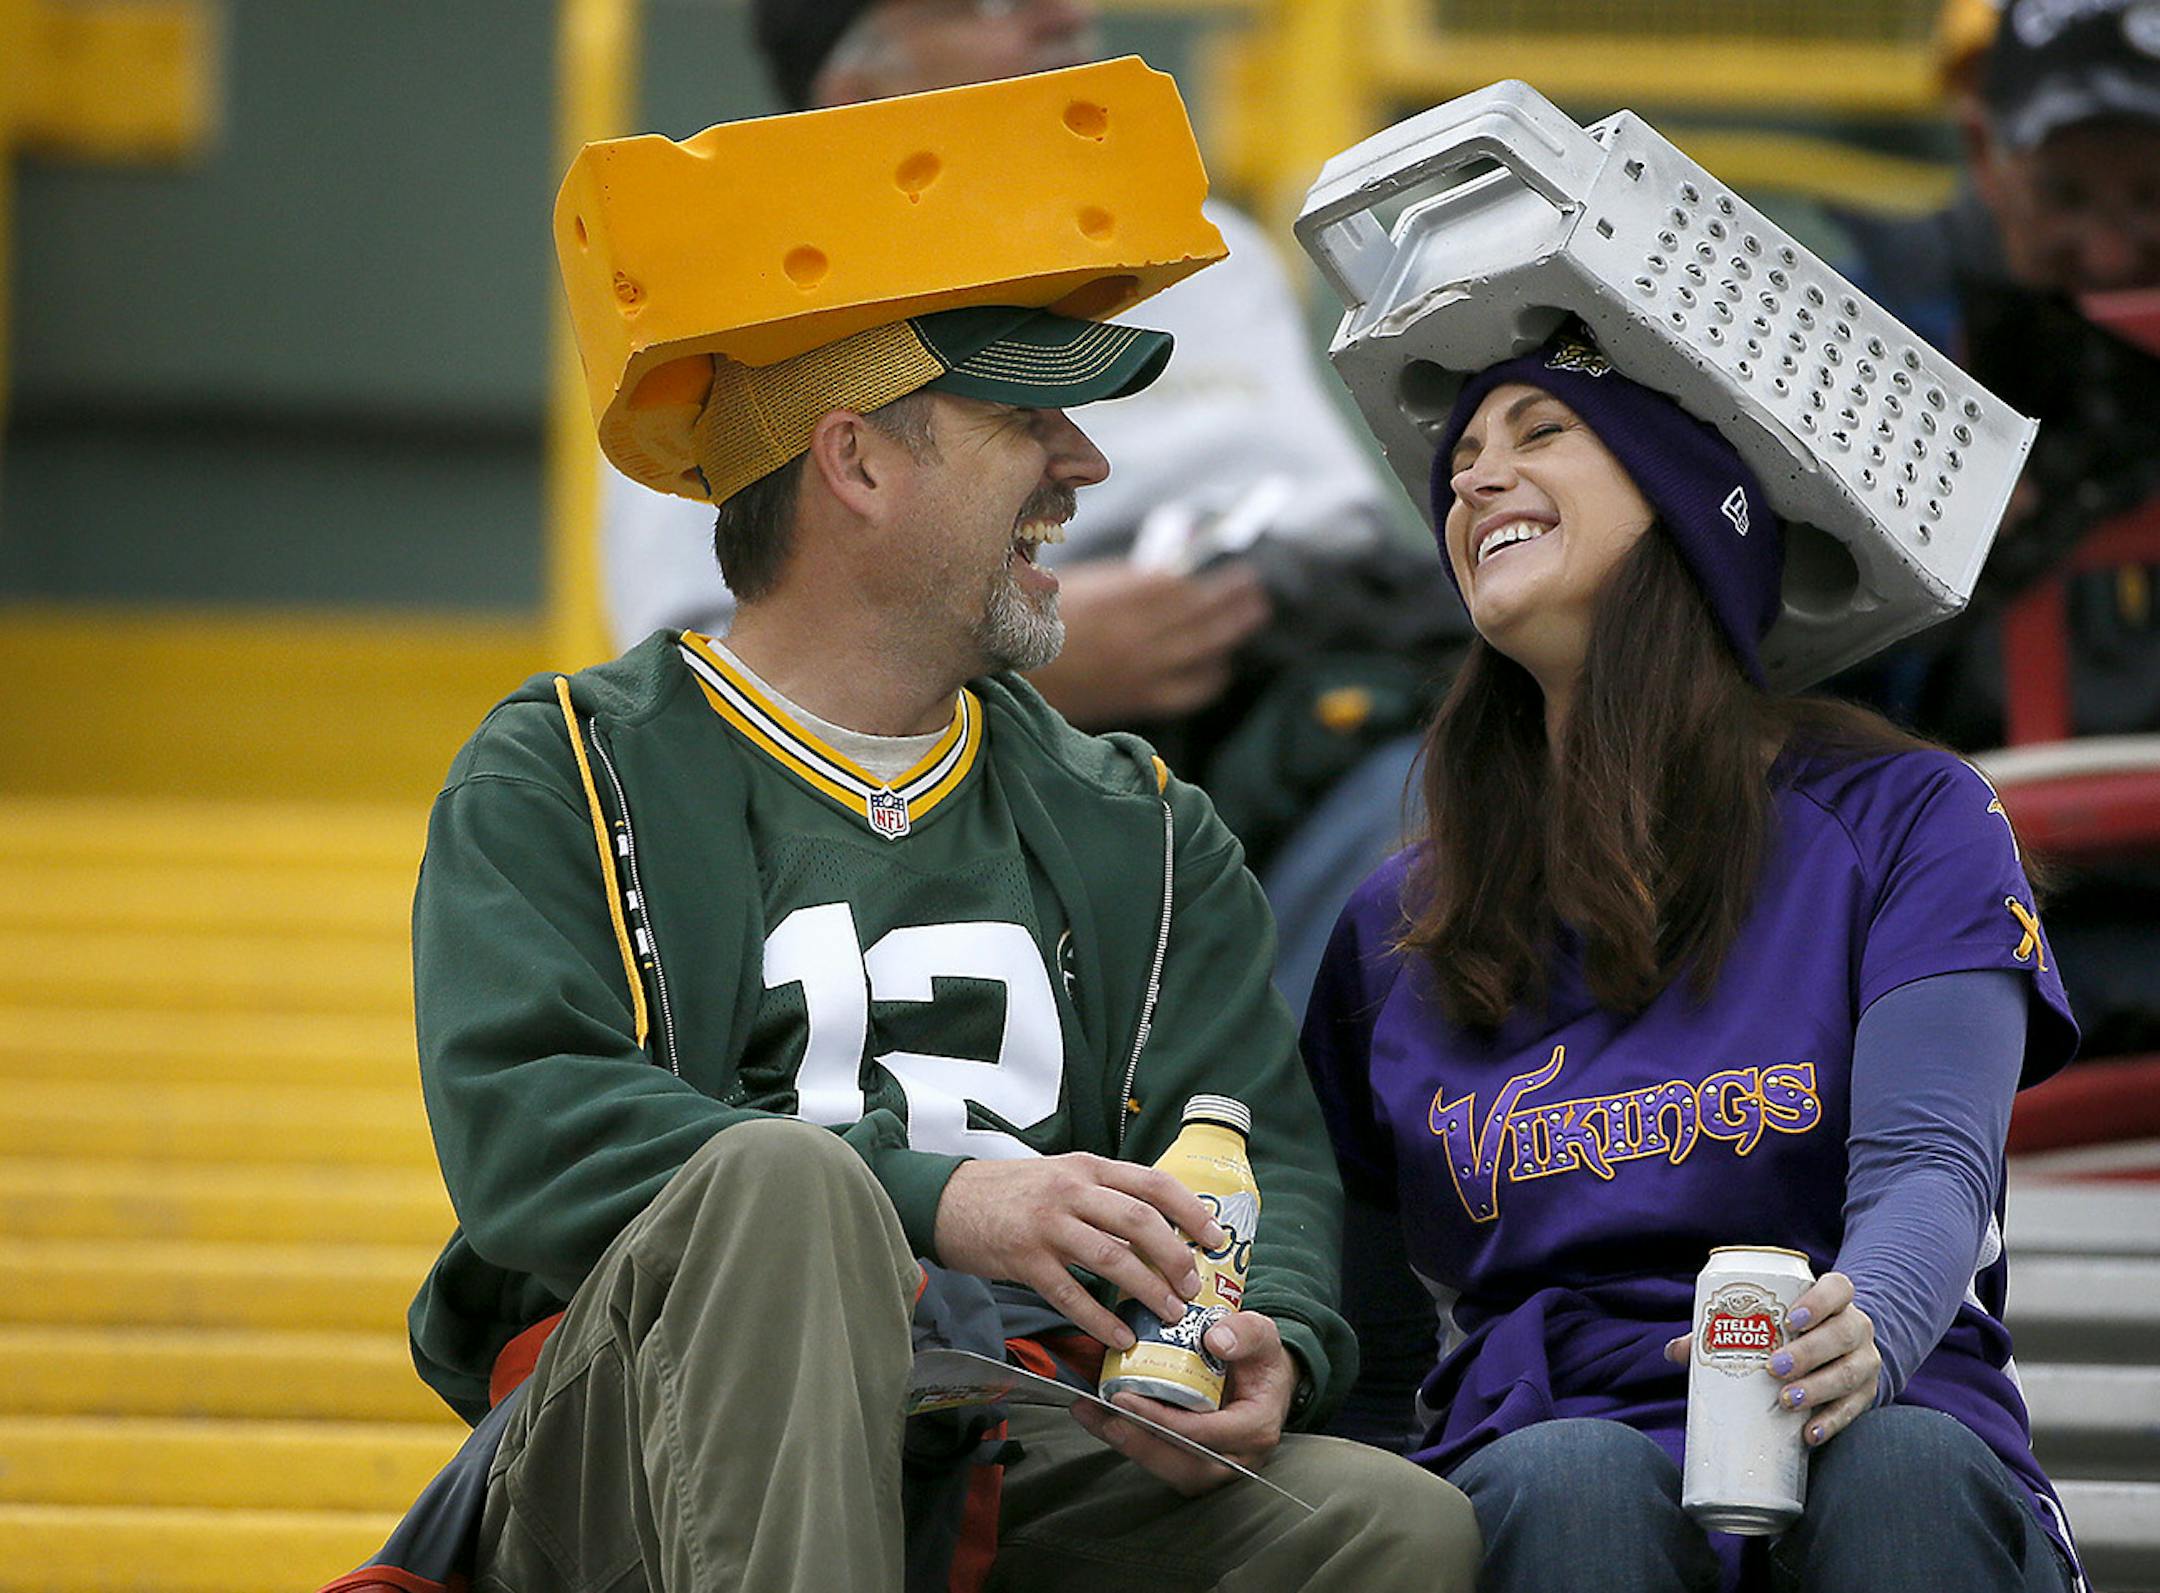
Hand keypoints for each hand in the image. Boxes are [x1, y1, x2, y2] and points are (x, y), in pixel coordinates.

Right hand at [932, 1154, 1226, 1349]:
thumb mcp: (1062, 1178)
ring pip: (1112, 1257)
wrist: (947, 1199)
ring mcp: (1048, 1225)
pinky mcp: (1025, 1259)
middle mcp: (1071, 1190)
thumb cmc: (1012, 1192)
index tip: (1216, 1238)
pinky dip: (1101, 1319)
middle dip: (1175, 1257)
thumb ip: (1103, 1196)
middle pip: (1140, 1221)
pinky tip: (1121, 1335)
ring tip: (1169, 1314)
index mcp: (1087, 1168)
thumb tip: (1156, 1233)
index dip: (1191, 1211)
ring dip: (1148, 1289)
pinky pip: (1072, 1294)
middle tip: (1192, 1287)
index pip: (1153, 1183)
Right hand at [1025, 561, 1270, 725]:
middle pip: (1200, 617)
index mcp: (1118, 601)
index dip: (1215, 582)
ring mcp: (1138, 670)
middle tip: (1257, 593)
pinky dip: (1210, 678)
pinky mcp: (1134, 699)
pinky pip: (1187, 691)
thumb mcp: (1078, 583)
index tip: (1236, 574)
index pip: (1182, 588)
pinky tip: (1221, 667)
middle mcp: (1136, 635)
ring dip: (1231, 632)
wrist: (1012, 676)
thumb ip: (1127, 576)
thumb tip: (1173, 561)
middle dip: (1234, 603)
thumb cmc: (1035, 619)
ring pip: (1201, 650)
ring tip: (1252, 617)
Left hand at [1073, 1311, 1297, 1494]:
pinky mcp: (1197, 1465)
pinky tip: (1101, 1419)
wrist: (1266, 1380)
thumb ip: (1245, 1333)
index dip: (1163, 1420)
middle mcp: (1237, 1457)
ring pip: (1169, 1469)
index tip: (1126, 1398)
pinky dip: (1131, 1441)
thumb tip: (1215, 1340)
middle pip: (1184, 1466)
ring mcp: (1217, 1467)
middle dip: (1139, 1443)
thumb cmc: (1261, 1359)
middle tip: (1105, 1417)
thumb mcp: (1262, 1335)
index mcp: (1255, 1428)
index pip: (1204, 1433)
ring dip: (1128, 1445)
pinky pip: (1163, 1461)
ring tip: (1093, 1417)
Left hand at [1664, 1270, 1880, 1446]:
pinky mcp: (1868, 1394)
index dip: (1819, 1302)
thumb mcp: (1767, 1325)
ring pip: (1850, 1372)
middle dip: (1809, 1352)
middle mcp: (1856, 1326)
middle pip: (1842, 1333)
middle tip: (1775, 1368)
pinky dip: (1832, 1422)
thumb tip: (1673, 1351)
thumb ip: (1722, 1332)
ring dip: (1819, 1388)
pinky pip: (1854, 1409)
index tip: (1791, 1320)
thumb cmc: (1789, 1335)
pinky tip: (1809, 1433)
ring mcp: (1866, 1361)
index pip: (1838, 1289)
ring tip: (1787, 1401)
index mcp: (1834, 1300)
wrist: (1838, 1357)